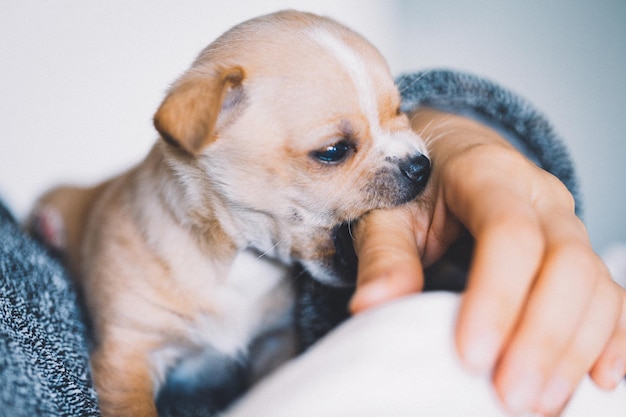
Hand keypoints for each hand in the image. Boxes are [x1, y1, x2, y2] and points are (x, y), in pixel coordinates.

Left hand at [350, 108, 625, 414]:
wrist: (451, 158)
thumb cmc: (415, 188)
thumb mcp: (387, 212)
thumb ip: (383, 254)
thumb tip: (371, 307)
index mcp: (487, 173)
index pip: (509, 232)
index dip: (496, 297)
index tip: (471, 356)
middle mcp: (539, 196)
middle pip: (566, 263)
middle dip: (543, 336)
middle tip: (512, 397)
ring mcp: (566, 225)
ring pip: (595, 284)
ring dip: (574, 349)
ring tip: (541, 404)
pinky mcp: (578, 254)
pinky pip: (610, 295)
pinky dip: (611, 338)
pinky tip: (598, 379)